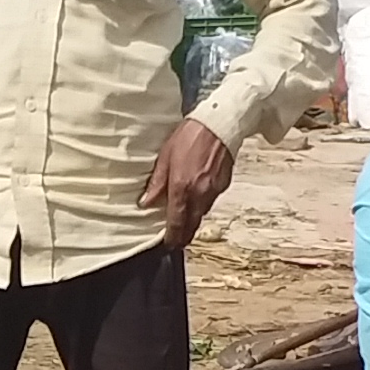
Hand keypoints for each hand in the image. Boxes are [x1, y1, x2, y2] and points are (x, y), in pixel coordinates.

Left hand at [139, 120, 236, 247]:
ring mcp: (213, 192)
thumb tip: (146, 201)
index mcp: (182, 189)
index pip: (176, 223)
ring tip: (184, 221)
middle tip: (176, 240)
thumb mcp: (165, 157)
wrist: (219, 125)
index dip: (172, 238)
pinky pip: (210, 201)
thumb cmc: (190, 136)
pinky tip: (196, 199)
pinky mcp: (223, 185)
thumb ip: (157, 183)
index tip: (168, 244)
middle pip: (191, 225)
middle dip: (183, 235)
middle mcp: (199, 195)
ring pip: (201, 215)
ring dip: (192, 220)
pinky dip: (202, 205)